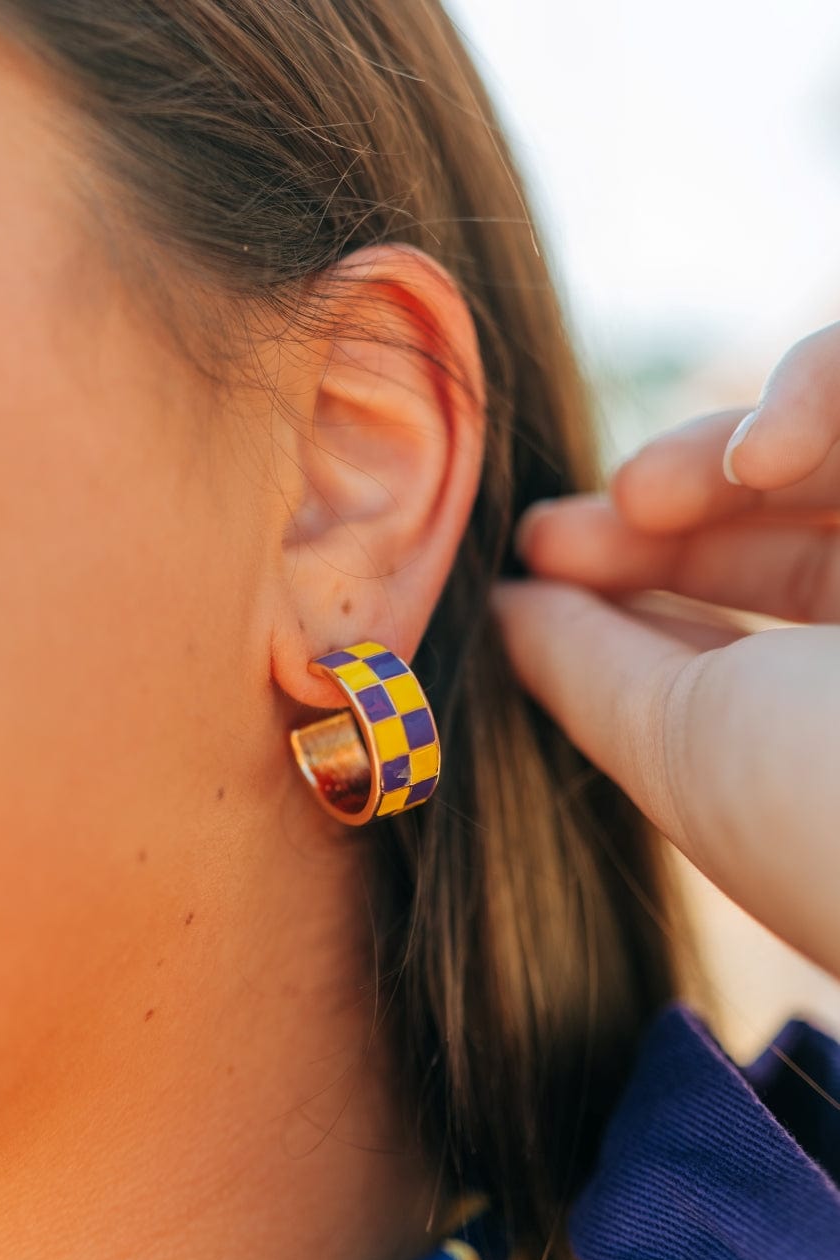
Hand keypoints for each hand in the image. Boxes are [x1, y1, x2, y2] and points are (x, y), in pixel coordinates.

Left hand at [490, 323, 839, 980]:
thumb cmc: (821, 810)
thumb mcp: (675, 747)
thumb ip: (585, 668)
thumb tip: (508, 606)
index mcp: (836, 722)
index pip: (729, 620)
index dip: (633, 573)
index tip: (537, 554)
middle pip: (778, 521)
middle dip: (654, 505)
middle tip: (559, 528)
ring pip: (836, 446)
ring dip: (720, 451)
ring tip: (643, 491)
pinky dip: (819, 393)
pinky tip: (763, 454)